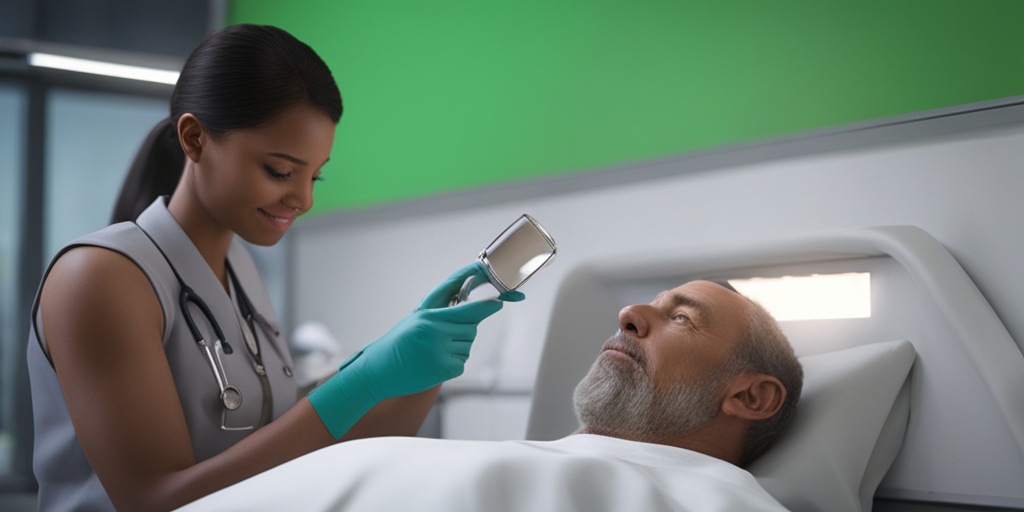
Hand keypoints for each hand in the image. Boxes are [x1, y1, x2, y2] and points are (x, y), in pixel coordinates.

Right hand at [308, 262, 523, 437]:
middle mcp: (434, 330)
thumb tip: (473, 309)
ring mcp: (439, 350)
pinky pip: (462, 362)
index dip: (486, 302)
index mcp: (428, 314)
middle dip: (469, 326)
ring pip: (468, 344)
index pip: (465, 304)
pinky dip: (453, 364)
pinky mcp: (443, 369)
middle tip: (461, 326)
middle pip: (472, 326)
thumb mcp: (416, 320)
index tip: (499, 300)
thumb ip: (442, 313)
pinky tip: (434, 363)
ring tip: (435, 350)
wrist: (377, 371)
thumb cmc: (398, 344)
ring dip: (459, 347)